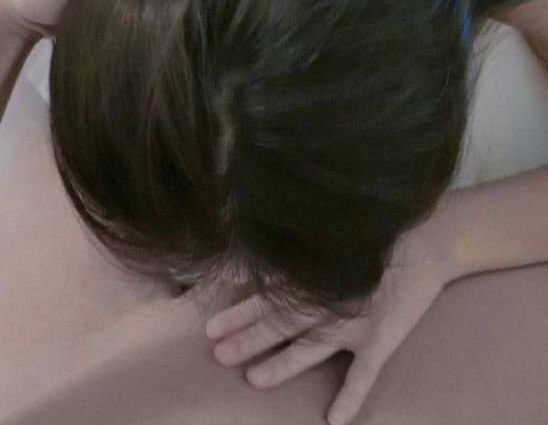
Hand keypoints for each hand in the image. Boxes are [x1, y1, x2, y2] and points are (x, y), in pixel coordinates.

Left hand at [205, 208, 457, 424]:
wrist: (429, 240)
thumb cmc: (376, 232)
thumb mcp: (331, 233)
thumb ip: (299, 247)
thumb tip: (258, 249)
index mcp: (317, 274)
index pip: (268, 295)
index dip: (238, 309)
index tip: (209, 324)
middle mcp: (329, 300)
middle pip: (279, 323)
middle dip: (246, 338)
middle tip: (216, 353)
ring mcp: (355, 323)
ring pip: (310, 350)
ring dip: (281, 365)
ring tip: (253, 379)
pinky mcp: (381, 339)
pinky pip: (364, 375)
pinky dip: (351, 398)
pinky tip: (334, 420)